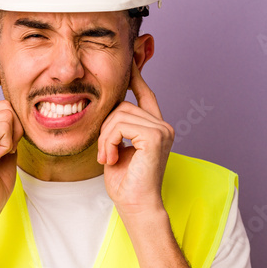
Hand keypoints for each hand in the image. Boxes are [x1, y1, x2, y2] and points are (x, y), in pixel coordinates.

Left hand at [97, 61, 173, 217]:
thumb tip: (110, 108)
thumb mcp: (117, 149)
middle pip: (123, 105)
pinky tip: (112, 158)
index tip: (129, 62)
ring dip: (105, 137)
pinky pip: (120, 126)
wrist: (136, 205)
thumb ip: (117, 128)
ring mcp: (161, 130)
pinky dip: (109, 141)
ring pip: (119, 115)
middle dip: (105, 128)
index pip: (145, 94)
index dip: (135, 77)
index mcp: (155, 128)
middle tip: (103, 154)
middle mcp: (163, 126)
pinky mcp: (154, 137)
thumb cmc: (126, 184)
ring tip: (107, 157)